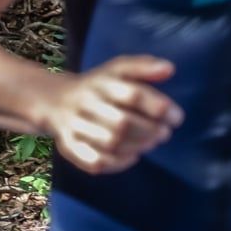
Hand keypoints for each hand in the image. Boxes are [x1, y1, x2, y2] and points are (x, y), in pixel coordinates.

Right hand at [46, 54, 181, 172]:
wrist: (53, 100)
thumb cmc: (97, 86)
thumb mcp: (117, 69)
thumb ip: (143, 67)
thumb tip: (169, 69)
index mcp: (101, 82)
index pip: (133, 94)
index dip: (158, 107)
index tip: (177, 117)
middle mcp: (86, 103)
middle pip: (122, 123)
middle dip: (150, 131)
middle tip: (165, 133)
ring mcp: (75, 126)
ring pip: (110, 143)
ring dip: (138, 146)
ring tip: (151, 143)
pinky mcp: (68, 146)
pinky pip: (95, 161)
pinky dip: (119, 163)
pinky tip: (132, 156)